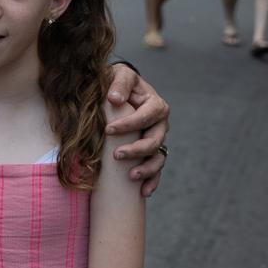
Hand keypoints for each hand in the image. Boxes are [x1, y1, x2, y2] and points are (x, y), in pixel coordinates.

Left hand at [105, 64, 168, 196]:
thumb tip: (115, 100)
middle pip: (155, 140)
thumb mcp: (119, 75)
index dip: (129, 124)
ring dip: (147, 169)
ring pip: (158, 157)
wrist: (117, 91)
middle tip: (116, 155)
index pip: (147, 116)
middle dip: (137, 149)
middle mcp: (160, 124)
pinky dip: (152, 181)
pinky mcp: (150, 152)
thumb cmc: (117, 83)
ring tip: (131, 176)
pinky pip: (156, 169)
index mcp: (155, 104)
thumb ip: (119, 83)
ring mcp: (157, 139)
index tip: (108, 130)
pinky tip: (143, 192)